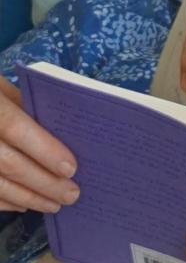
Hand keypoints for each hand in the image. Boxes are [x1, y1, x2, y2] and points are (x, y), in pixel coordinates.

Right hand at [0, 77, 79, 212]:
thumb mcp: (1, 87)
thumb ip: (25, 107)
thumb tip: (61, 134)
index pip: (16, 128)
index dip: (44, 150)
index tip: (71, 169)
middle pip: (7, 163)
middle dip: (43, 183)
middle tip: (71, 195)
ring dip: (26, 198)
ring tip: (54, 205)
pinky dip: (4, 202)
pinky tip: (24, 205)